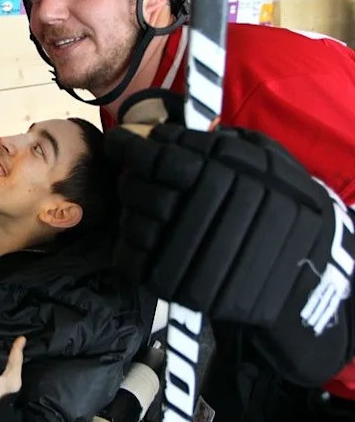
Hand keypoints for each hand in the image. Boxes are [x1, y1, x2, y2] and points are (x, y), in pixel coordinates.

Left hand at [105, 124, 353, 384]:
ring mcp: (189, 254)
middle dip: (132, 180)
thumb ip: (211, 143)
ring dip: (133, 215)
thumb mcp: (261, 160)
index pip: (158, 156)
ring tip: (149, 213)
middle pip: (138, 188)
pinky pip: (130, 259)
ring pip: (132, 223)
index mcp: (225, 174)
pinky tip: (145, 241)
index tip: (118, 141)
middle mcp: (204, 211)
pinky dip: (130, 247)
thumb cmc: (279, 203)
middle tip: (138, 180)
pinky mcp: (178, 287)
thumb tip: (155, 134)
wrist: (303, 269)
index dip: (129, 146)